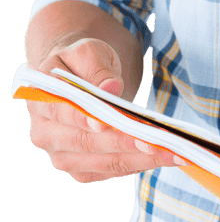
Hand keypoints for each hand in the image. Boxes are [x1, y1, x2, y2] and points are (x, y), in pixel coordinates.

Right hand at [27, 36, 183, 182]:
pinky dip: (139, 165)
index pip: (65, 114)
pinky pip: (112, 171)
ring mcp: (62, 157)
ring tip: (175, 153)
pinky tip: (165, 157)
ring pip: (104, 163)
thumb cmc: (81, 60)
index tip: (116, 125)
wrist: (75, 75)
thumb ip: (96, 68)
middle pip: (89, 144)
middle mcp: (45, 135)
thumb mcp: (88, 51)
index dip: (89, 121)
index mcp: (41, 102)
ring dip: (141, 160)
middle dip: (127, 144)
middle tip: (160, 142)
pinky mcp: (81, 169)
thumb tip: (111, 88)